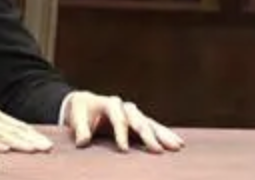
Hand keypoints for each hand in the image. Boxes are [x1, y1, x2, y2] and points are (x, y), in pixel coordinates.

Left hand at [64, 91, 184, 153]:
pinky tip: (178, 143)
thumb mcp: (76, 117)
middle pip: (139, 121)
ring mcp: (134, 114)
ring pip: (151, 124)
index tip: (123, 150)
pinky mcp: (139, 121)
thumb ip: (79, 129)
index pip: (118, 119)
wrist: (85, 104)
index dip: (121, 134)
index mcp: (109, 103)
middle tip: (158, 150)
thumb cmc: (80, 111)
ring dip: (163, 135)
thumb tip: (82, 142)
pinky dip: (165, 135)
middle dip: (148, 136)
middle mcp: (125, 107)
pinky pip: (154, 127)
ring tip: (177, 146)